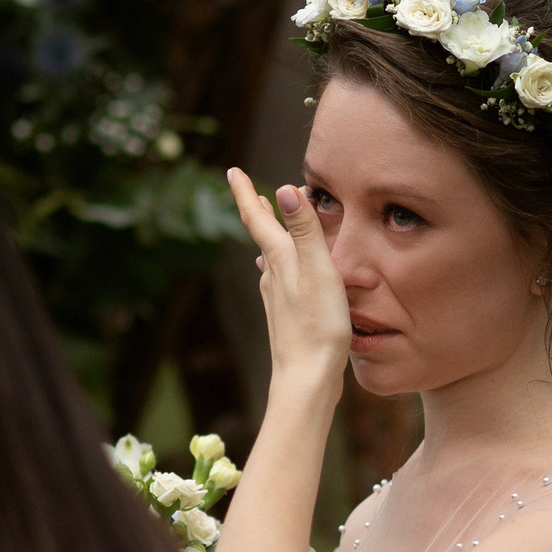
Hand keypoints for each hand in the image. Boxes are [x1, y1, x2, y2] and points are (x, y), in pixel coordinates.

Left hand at [227, 168, 349, 396]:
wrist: (308, 379)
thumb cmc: (318, 327)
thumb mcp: (318, 272)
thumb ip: (305, 231)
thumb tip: (284, 189)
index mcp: (280, 261)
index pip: (257, 219)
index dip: (245, 193)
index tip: (232, 171)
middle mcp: (273, 277)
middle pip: (262, 237)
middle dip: (257, 211)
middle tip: (250, 192)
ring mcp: (277, 299)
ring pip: (270, 258)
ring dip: (269, 237)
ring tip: (269, 224)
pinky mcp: (287, 317)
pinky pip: (280, 280)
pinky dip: (280, 263)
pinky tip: (278, 273)